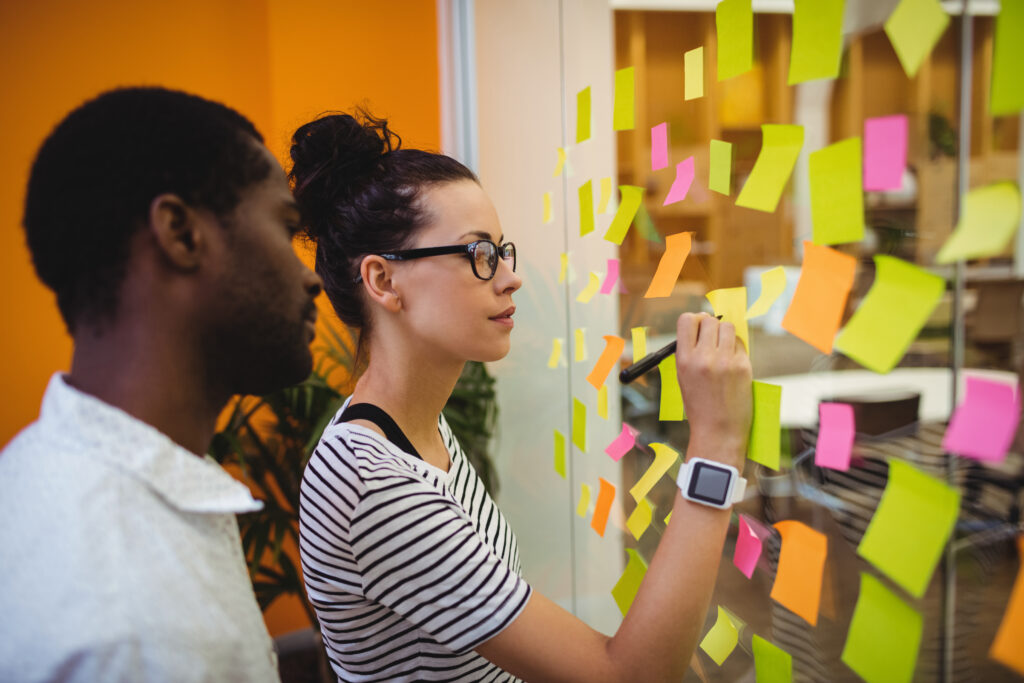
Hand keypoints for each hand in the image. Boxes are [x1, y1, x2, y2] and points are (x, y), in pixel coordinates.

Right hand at [674, 313, 751, 468]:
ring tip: (724, 348)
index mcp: (684, 359)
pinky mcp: (743, 366)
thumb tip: (702, 327)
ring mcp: (725, 361)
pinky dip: (736, 348)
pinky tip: (733, 361)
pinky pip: (740, 344)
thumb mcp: (683, 378)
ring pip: (727, 327)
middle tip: (713, 336)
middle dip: (711, 325)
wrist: (718, 432)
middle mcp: (703, 357)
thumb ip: (690, 352)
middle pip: (709, 320)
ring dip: (726, 333)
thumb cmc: (700, 406)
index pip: (687, 320)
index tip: (699, 325)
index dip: (695, 319)